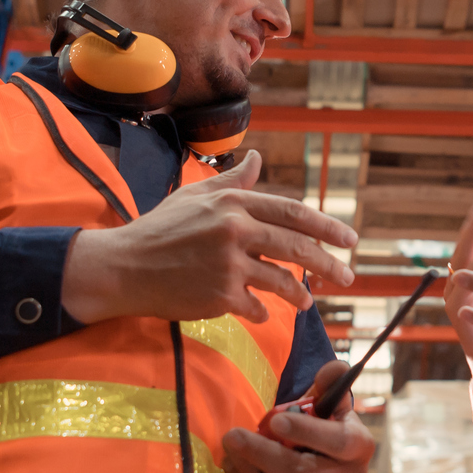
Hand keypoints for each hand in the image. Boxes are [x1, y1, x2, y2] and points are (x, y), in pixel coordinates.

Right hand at [61, 150, 357, 324]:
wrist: (123, 267)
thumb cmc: (159, 229)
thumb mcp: (195, 196)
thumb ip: (232, 182)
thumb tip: (257, 158)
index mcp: (233, 203)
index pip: (292, 213)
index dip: (326, 227)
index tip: (349, 240)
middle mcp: (234, 230)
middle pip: (297, 248)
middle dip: (328, 264)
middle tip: (348, 277)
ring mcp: (228, 265)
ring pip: (281, 281)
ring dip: (299, 294)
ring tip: (307, 302)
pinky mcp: (220, 295)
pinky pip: (256, 307)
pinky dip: (263, 312)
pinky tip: (264, 314)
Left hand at [219, 361, 375, 472]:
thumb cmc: (324, 431)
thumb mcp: (329, 405)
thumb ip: (329, 384)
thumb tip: (335, 368)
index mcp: (360, 447)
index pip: (338, 442)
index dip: (307, 432)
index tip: (274, 420)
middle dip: (262, 455)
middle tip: (232, 437)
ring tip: (228, 454)